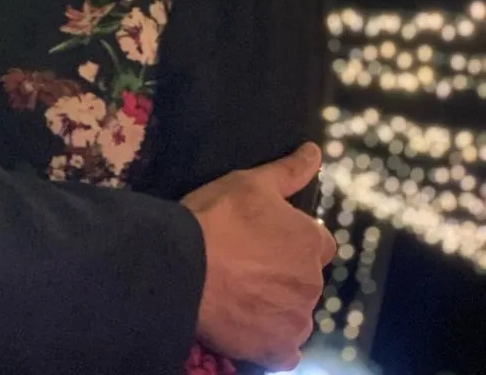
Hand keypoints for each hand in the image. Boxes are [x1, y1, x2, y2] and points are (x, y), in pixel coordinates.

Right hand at [182, 142, 335, 370]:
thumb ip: (289, 171)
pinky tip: (247, 324)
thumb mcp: (250, 182)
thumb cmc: (217, 217)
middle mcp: (313, 283)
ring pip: (295, 313)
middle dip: (283, 273)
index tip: (264, 238)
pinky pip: (285, 350)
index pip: (318, 242)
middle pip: (305, 279)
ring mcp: (297, 320)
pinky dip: (271, 341)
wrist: (183, 264)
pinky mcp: (278, 350)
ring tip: (240, 293)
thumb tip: (316, 151)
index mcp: (310, 242)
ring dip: (277, 306)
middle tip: (245, 264)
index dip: (291, 239)